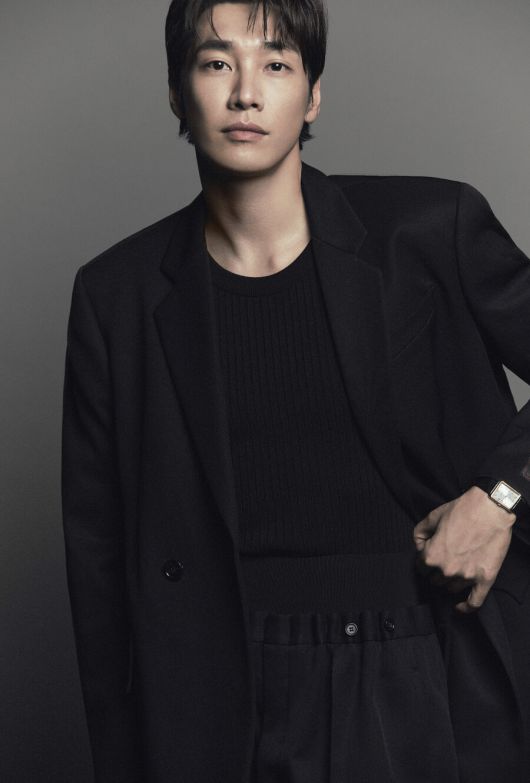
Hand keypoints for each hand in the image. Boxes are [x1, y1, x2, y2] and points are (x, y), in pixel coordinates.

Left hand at [413, 486, 515, 612]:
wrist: (491, 509)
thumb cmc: (462, 510)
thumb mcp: (433, 516)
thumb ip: (419, 532)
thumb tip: (418, 544)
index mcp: (432, 555)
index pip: (421, 567)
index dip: (424, 559)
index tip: (430, 553)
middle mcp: (447, 569)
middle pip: (434, 580)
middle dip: (436, 571)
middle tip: (443, 560)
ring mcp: (466, 576)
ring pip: (450, 588)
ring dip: (449, 582)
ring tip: (454, 570)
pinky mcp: (485, 579)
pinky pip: (474, 602)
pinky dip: (466, 607)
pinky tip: (459, 607)